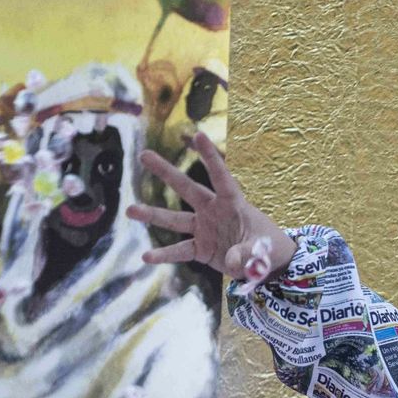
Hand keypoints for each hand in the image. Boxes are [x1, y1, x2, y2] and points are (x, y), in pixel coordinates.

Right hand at [127, 132, 296, 278]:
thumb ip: (249, 255)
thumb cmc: (267, 248)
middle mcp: (214, 211)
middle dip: (166, 172)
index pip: (221, 178)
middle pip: (188, 189)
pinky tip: (147, 257)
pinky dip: (165, 255)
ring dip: (153, 215)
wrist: (263, 263)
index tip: (198, 134)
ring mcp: (204, 228)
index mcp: (234, 204)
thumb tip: (230, 260)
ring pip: (175, 220)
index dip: (210, 158)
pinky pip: (180, 251)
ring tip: (130, 210)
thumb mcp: (263, 251)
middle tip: (144, 155)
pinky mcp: (200, 248)